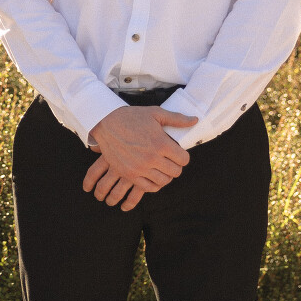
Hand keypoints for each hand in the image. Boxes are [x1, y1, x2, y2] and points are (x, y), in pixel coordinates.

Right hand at [83, 106, 198, 210]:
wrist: (105, 123)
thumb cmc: (131, 117)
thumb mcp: (155, 113)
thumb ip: (177, 119)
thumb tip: (195, 120)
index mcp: (161, 143)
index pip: (184, 159)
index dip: (183, 156)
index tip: (178, 153)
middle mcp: (151, 158)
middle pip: (175, 172)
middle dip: (176, 166)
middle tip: (171, 161)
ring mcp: (139, 168)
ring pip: (163, 181)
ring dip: (166, 175)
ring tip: (162, 168)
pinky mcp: (129, 174)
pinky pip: (148, 187)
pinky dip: (154, 184)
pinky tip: (153, 176)